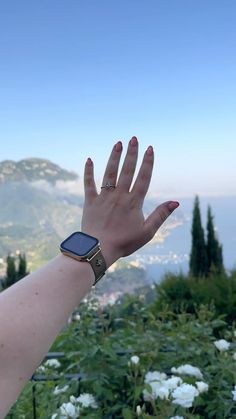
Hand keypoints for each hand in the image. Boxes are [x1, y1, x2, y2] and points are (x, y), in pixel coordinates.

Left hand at [81, 137, 178, 267]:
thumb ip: (161, 215)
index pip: (143, 178)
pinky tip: (89, 159)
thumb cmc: (124, 242)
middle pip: (127, 170)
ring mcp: (104, 197)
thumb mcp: (147, 232)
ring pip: (109, 173)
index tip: (150, 148)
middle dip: (132, 153)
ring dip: (114, 157)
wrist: (99, 249)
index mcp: (134, 202)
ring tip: (118, 143)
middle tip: (134, 138)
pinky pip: (89, 184)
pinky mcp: (90, 202)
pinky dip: (88, 172)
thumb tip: (176, 202)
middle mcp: (119, 196)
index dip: (148, 162)